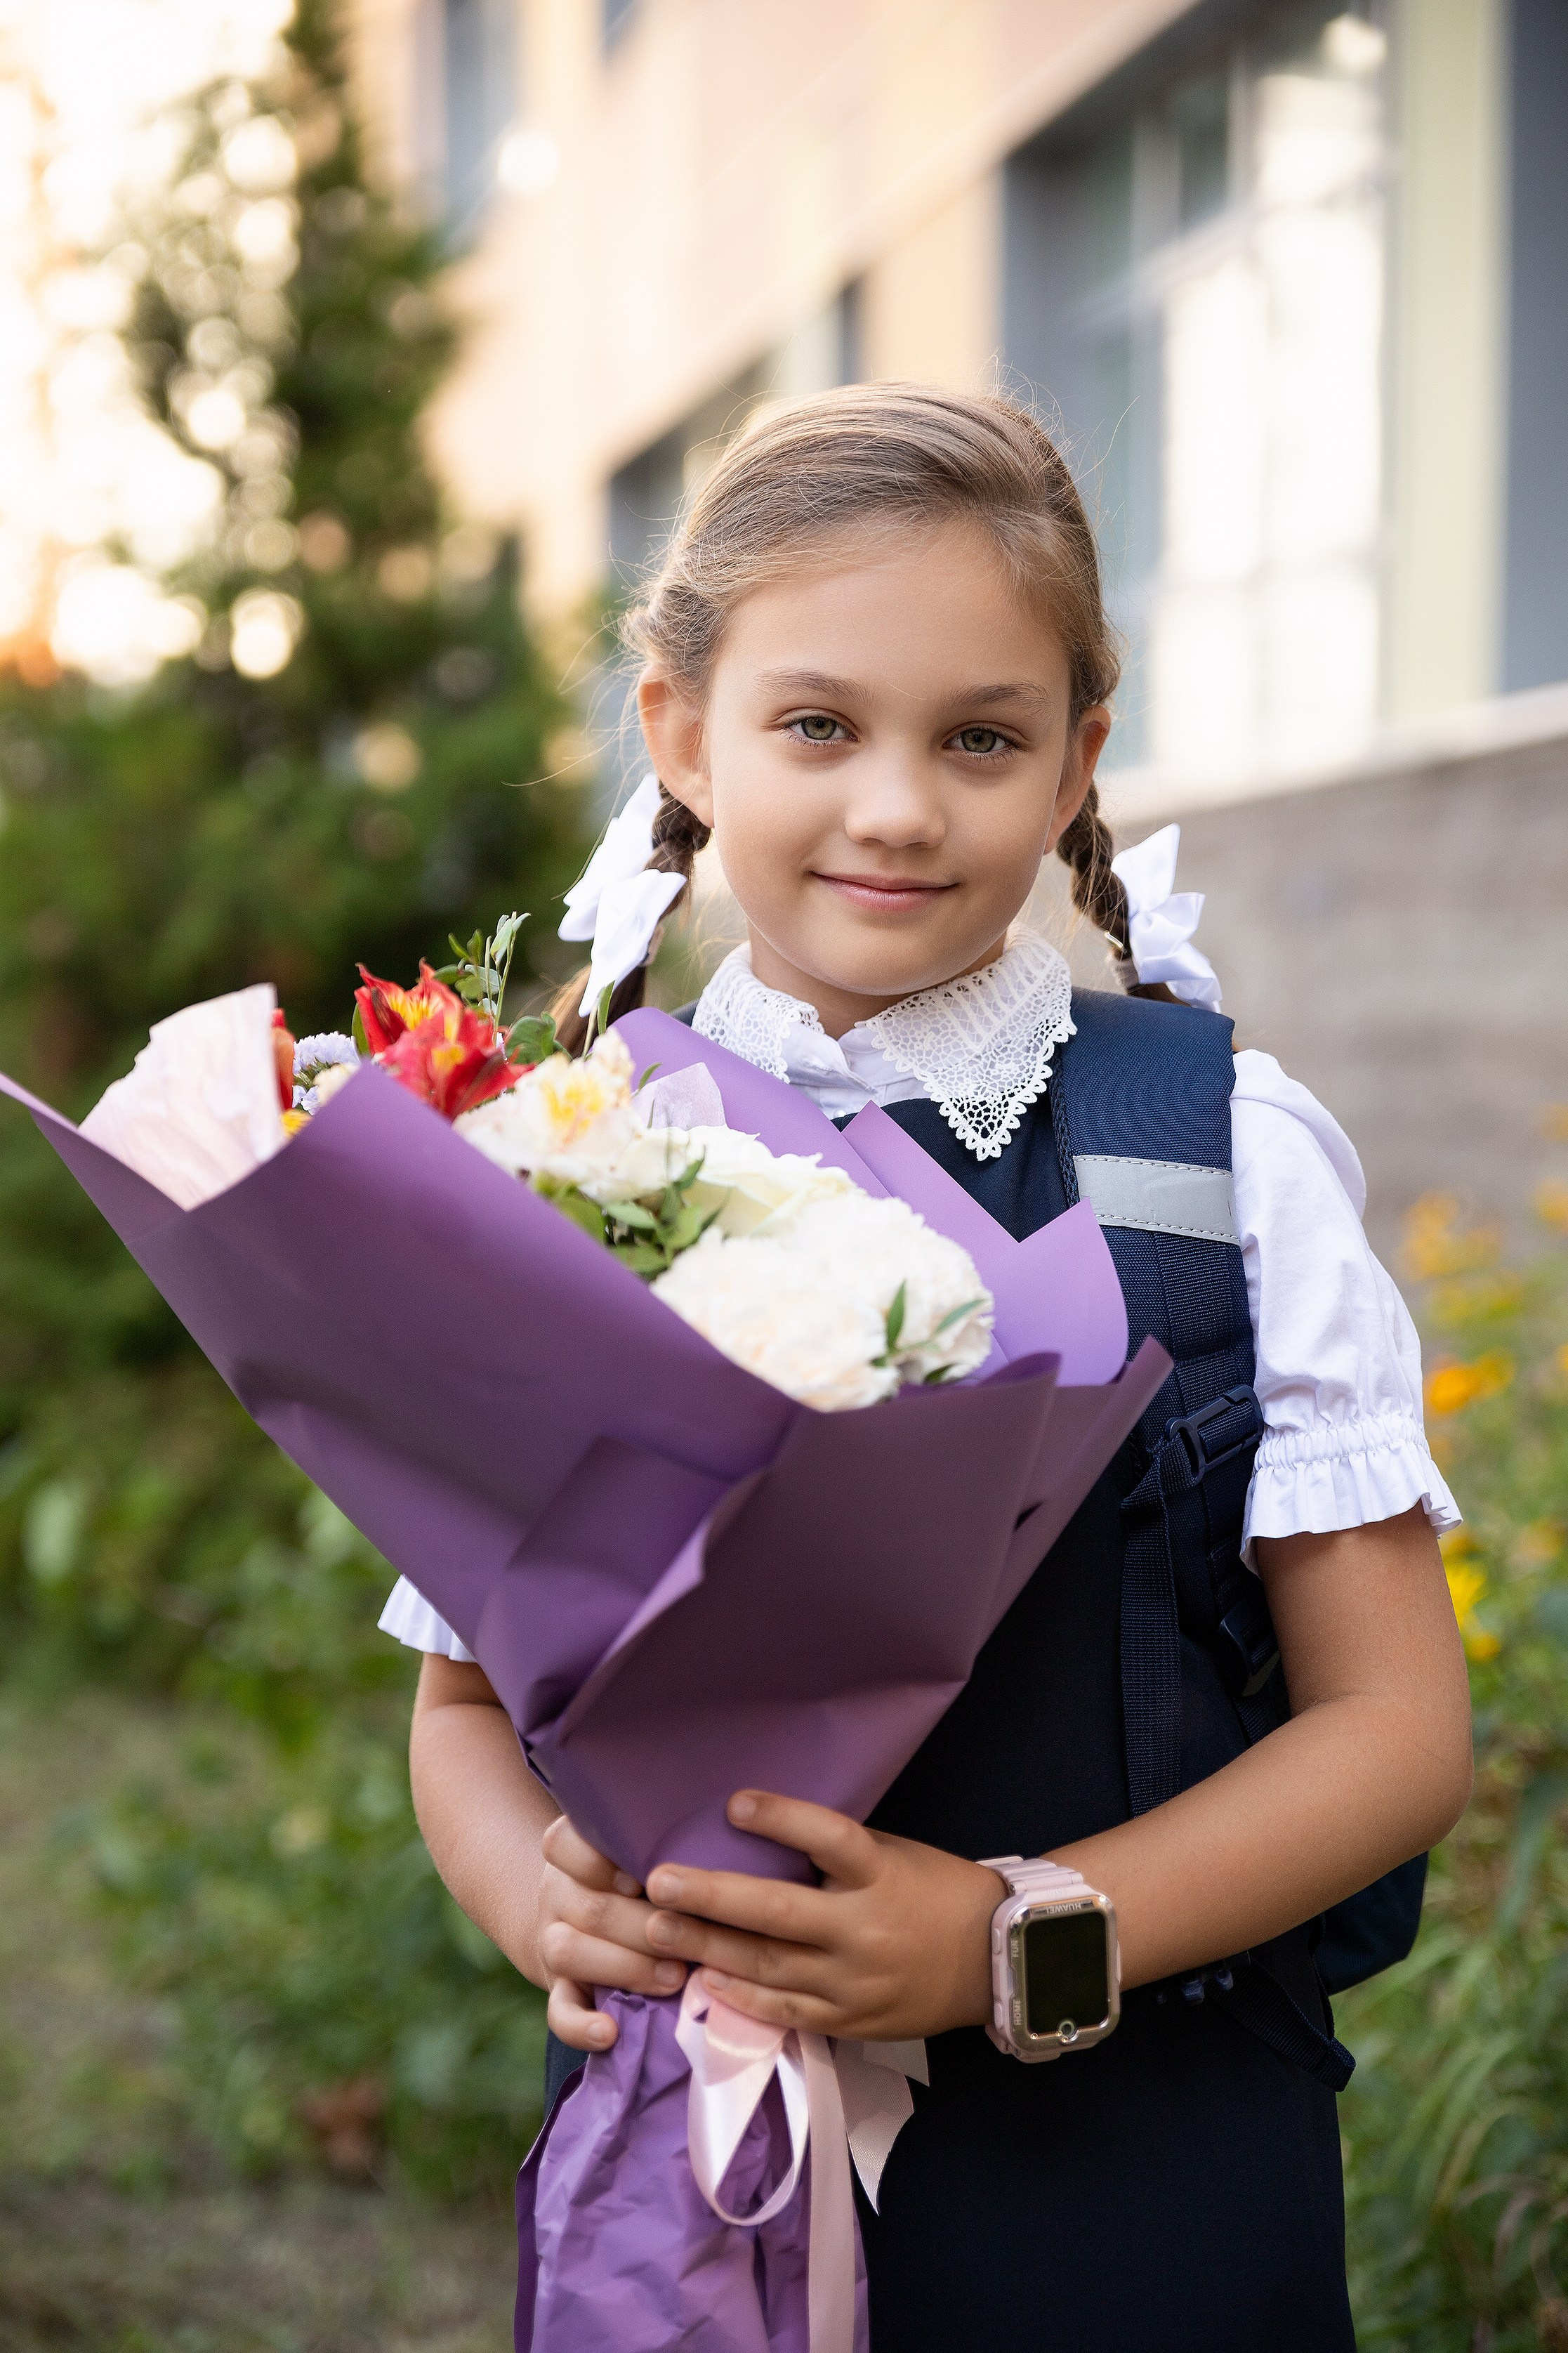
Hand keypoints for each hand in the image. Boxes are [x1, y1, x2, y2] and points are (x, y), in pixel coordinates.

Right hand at [536, 1814, 688, 2051]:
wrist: (600, 1924)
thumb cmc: (651, 1878)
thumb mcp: (652, 1855)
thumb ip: (672, 1850)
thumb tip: (727, 1835)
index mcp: (578, 1851)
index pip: (564, 1843)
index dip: (599, 1862)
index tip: (642, 1877)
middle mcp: (561, 1893)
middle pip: (589, 1907)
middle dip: (642, 1927)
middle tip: (689, 1940)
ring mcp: (554, 1942)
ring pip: (566, 1952)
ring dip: (625, 1967)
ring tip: (674, 1979)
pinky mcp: (561, 1990)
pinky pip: (559, 2011)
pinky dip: (580, 2026)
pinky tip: (609, 2033)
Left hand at [643, 1791, 1002, 2042]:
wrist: (994, 1960)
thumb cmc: (933, 1892)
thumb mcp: (891, 1855)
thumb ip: (833, 1854)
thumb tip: (754, 1836)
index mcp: (881, 1874)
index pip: (828, 1838)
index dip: (781, 1819)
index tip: (733, 1803)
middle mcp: (865, 1930)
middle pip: (781, 1913)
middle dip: (713, 1898)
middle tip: (658, 1882)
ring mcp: (856, 1983)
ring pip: (771, 1967)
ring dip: (709, 1949)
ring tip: (657, 1931)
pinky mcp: (850, 2022)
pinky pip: (787, 2012)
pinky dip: (743, 1998)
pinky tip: (704, 1981)